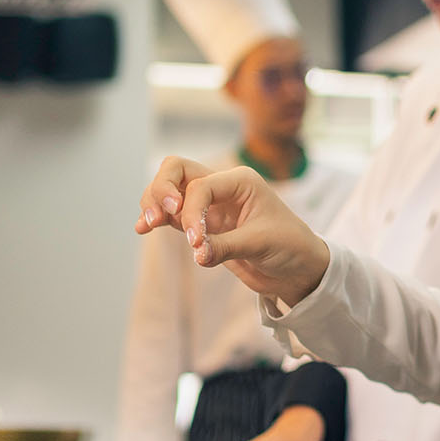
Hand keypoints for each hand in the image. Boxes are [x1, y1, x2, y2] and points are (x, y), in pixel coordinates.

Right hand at [133, 157, 329, 304]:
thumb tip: (197, 254)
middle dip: (161, 190)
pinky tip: (141, 228)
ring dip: (154, 203)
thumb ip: (226, 246)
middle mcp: (221, 187)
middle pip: (177, 171)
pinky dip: (155, 218)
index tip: (195, 241)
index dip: (191, 212)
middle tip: (158, 217)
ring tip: (147, 225)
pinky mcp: (202, 225)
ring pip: (169, 190)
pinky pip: (171, 215)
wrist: (298, 269)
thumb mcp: (261, 244)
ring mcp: (209, 205)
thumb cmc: (289, 247)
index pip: (201, 186)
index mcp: (240, 181)